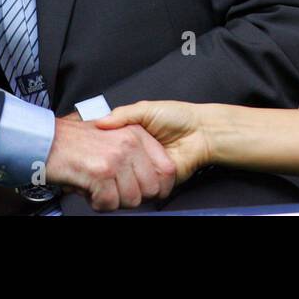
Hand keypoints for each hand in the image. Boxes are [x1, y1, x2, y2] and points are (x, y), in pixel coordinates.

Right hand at [44, 115, 176, 210]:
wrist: (44, 139)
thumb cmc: (74, 140)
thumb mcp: (111, 131)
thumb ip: (135, 148)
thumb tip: (153, 176)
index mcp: (136, 134)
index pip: (167, 170)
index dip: (159, 187)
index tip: (146, 191)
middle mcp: (130, 144)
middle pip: (151, 189)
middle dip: (133, 196)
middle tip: (114, 188)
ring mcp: (116, 158)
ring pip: (132, 199)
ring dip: (113, 200)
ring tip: (99, 187)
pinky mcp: (101, 172)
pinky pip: (110, 203)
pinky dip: (97, 202)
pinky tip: (88, 189)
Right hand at [96, 101, 212, 184]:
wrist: (202, 133)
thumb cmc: (179, 117)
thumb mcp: (146, 109)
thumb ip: (123, 115)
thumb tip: (100, 122)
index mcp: (133, 138)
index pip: (112, 149)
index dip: (104, 151)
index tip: (96, 152)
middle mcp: (139, 156)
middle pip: (118, 168)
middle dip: (114, 166)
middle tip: (109, 162)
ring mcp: (148, 169)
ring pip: (131, 181)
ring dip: (129, 177)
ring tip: (127, 169)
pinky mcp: (159, 182)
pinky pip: (147, 189)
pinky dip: (144, 186)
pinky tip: (141, 176)